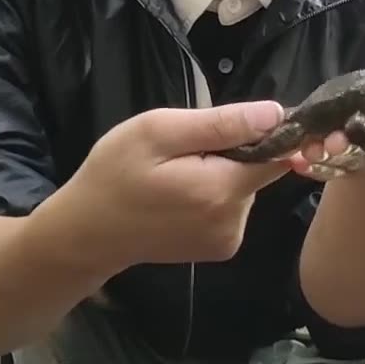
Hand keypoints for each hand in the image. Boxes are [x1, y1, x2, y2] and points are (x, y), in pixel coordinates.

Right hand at [56, 99, 291, 266]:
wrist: (87, 232)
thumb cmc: (114, 174)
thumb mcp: (158, 132)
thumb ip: (220, 124)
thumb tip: (276, 113)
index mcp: (221, 190)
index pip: (277, 154)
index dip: (263, 133)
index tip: (229, 125)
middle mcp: (234, 221)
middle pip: (259, 172)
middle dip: (232, 154)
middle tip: (184, 151)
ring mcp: (228, 240)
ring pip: (245, 189)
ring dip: (221, 174)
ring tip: (176, 174)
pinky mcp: (220, 249)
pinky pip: (231, 209)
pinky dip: (214, 196)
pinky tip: (180, 197)